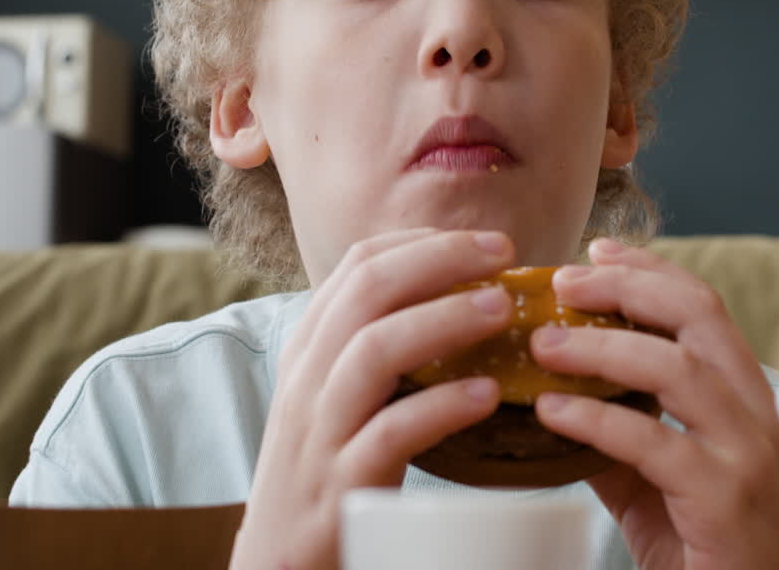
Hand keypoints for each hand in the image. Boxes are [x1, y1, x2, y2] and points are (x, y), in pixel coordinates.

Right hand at [229, 228, 513, 569]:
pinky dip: (441, 406)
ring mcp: (319, 433)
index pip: (356, 266)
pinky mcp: (340, 488)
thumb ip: (373, 354)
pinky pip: (389, 433)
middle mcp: (306, 381)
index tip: (480, 243)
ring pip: (374, 350)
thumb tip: (452, 306)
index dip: (421, 242)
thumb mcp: (334, 402)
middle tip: (504, 254)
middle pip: (367, 291)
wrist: (274, 569)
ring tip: (502, 310)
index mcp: (307, 351)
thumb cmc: (322, 478)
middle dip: (440, 260)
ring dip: (445, 319)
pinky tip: (486, 394)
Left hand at [530, 239, 778, 569]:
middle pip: (698, 317)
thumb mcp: (650, 474)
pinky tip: (552, 409)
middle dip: (625, 288)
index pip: (702, 306)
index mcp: (740, 396)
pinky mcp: (723, 499)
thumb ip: (612, 430)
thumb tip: (549, 393)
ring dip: (603, 345)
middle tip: (562, 284)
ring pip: (679, 370)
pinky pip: (656, 444)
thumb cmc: (705, 542)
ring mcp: (745, 455)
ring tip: (544, 342)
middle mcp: (753, 414)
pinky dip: (597, 419)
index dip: (648, 271)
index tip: (595, 253)